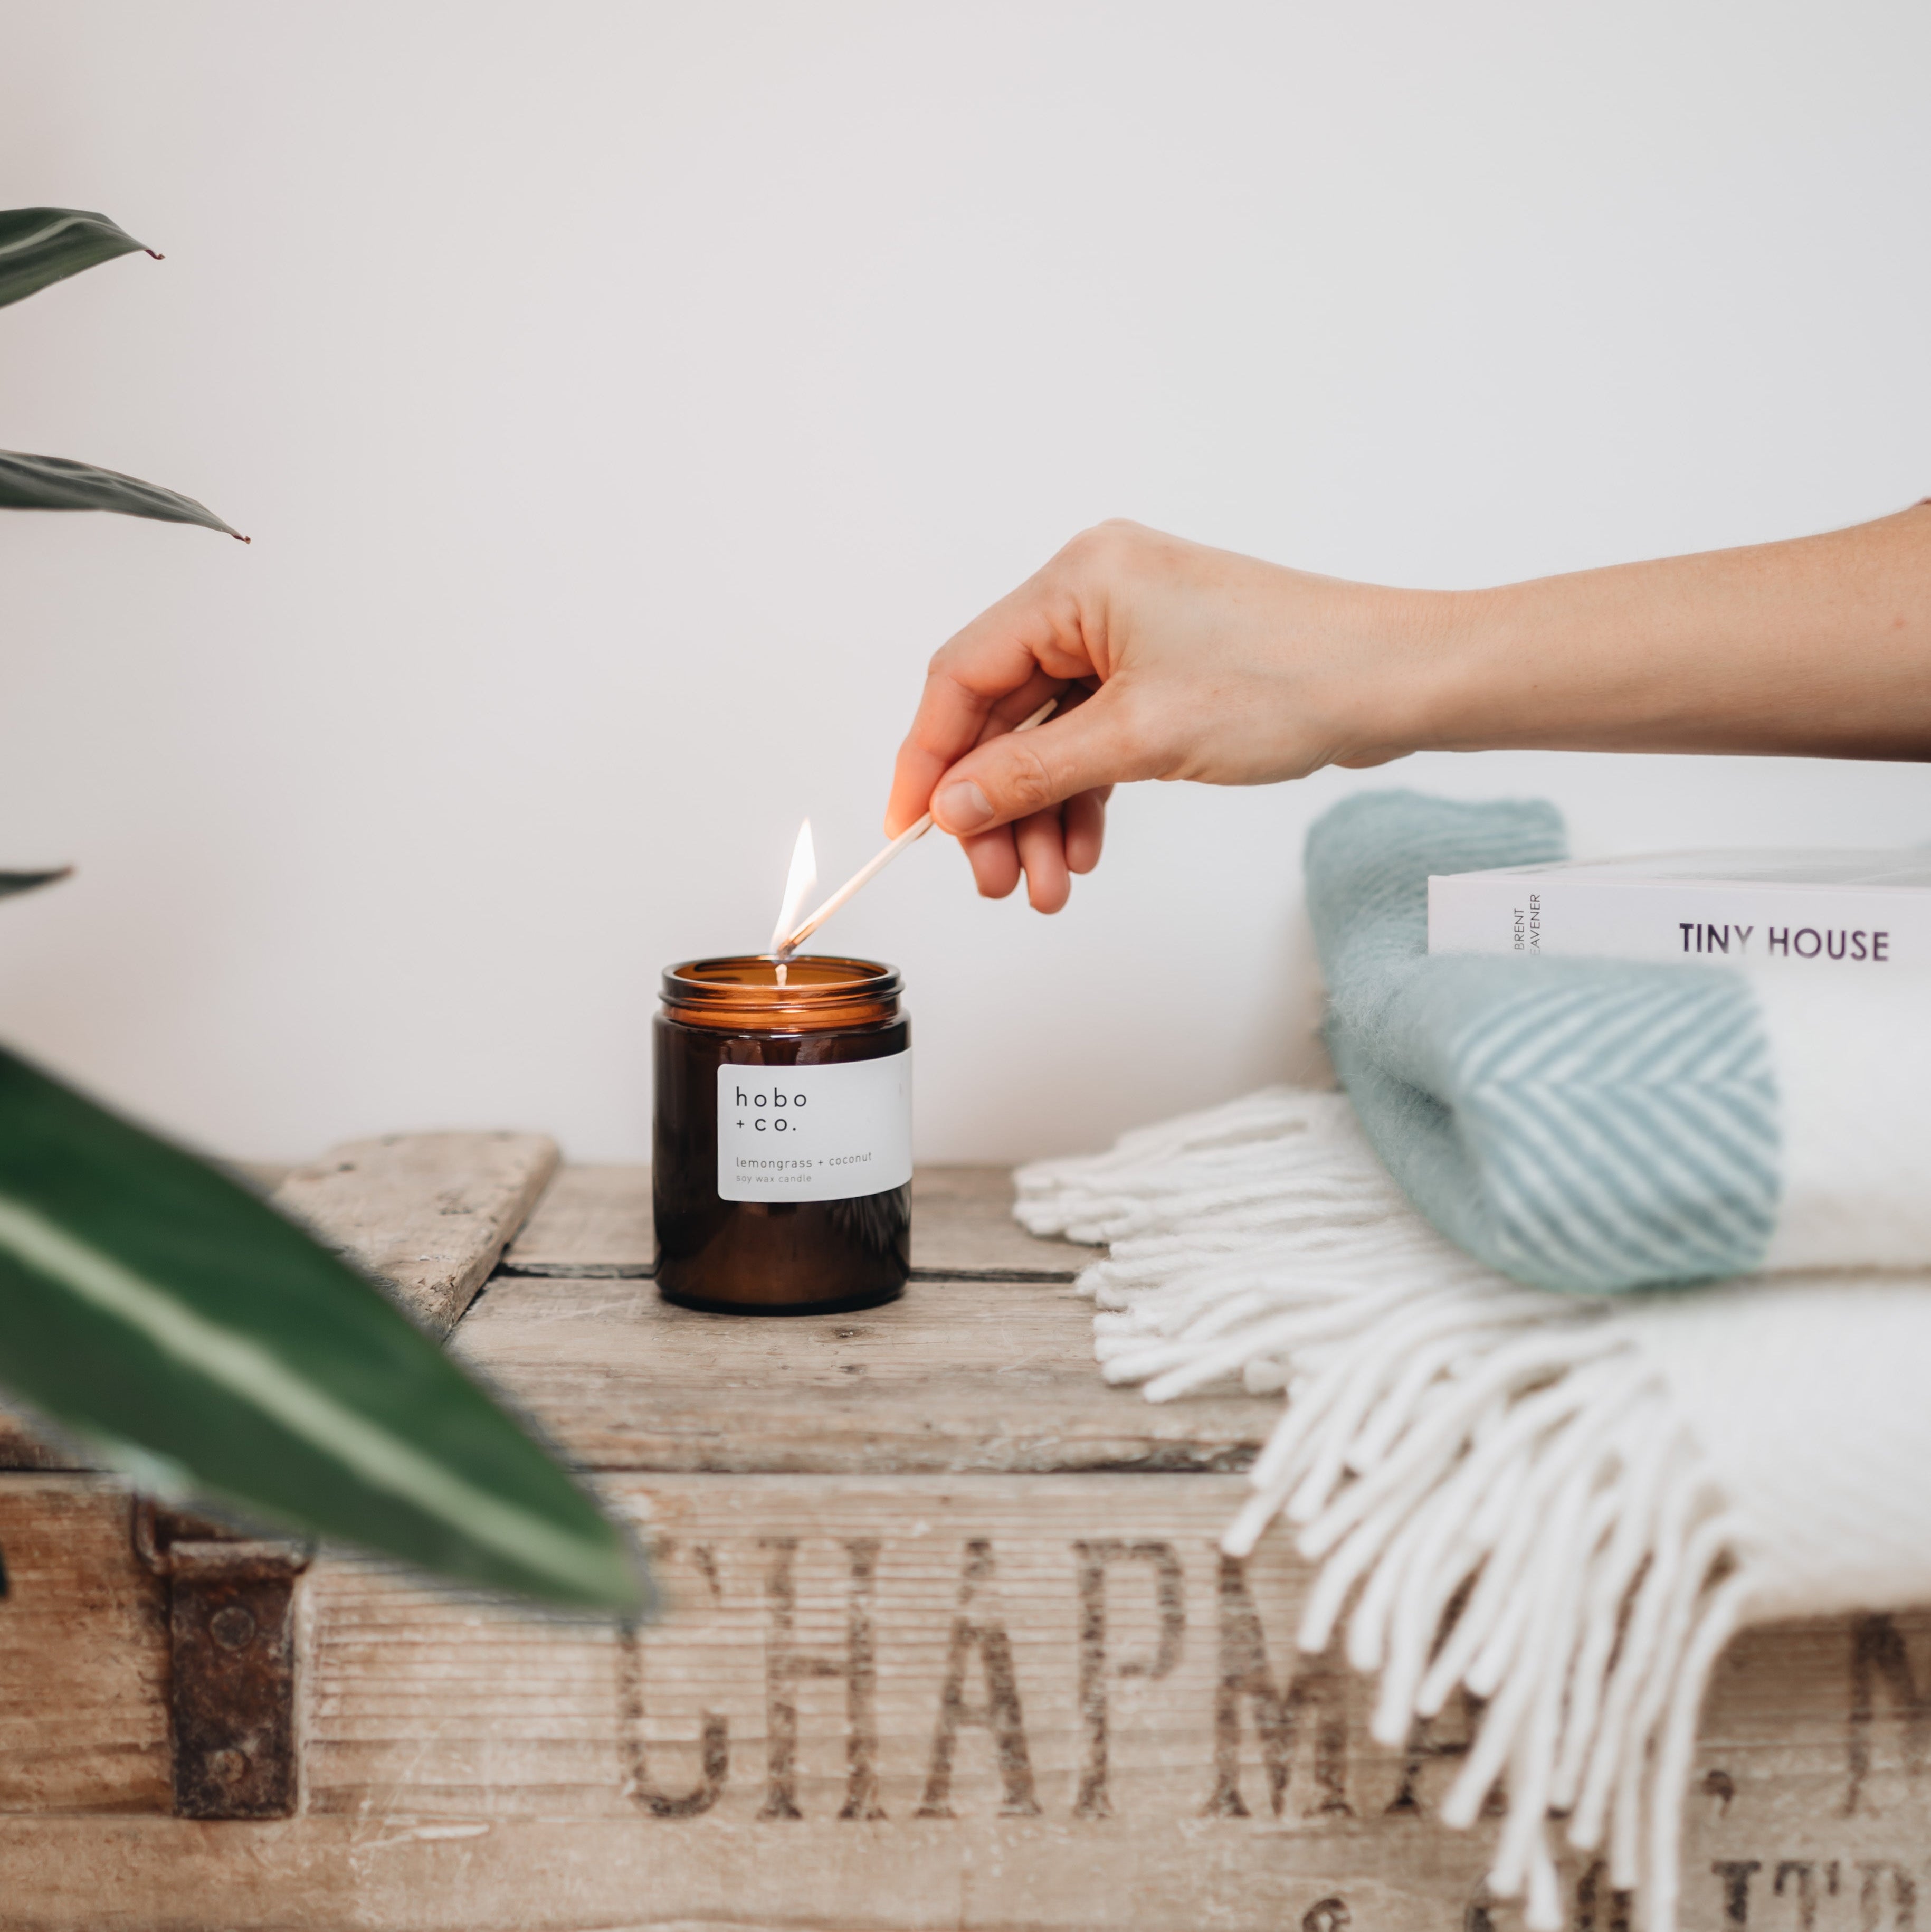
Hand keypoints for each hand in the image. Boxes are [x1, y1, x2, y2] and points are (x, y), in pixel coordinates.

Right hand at [885, 520, 1447, 909]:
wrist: (1395, 680)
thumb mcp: (1140, 737)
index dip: (928, 756)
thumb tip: (951, 807)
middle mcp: (1094, 597)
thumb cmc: (1288, 678)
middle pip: (1003, 712)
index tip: (910, 829)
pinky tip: (1083, 851)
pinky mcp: (1161, 672)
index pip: (963, 672)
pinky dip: (1083, 796)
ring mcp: (1130, 635)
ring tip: (1046, 886)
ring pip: (1048, 735)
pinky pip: (1093, 738)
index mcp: (1078, 582)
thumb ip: (1032, 773)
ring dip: (1040, 814)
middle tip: (993, 878)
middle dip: (995, 803)